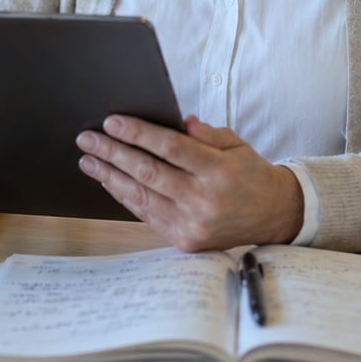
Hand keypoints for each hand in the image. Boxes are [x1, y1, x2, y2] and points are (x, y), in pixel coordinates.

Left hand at [76, 114, 302, 251]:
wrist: (273, 216)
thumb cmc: (249, 173)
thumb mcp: (235, 144)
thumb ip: (204, 133)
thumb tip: (174, 121)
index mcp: (219, 171)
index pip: (170, 148)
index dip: (138, 133)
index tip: (111, 121)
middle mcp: (205, 200)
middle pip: (148, 172)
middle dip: (112, 153)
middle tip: (87, 138)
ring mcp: (193, 224)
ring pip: (141, 196)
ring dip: (109, 176)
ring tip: (88, 159)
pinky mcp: (185, 241)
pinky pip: (147, 215)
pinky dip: (124, 197)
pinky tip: (108, 181)